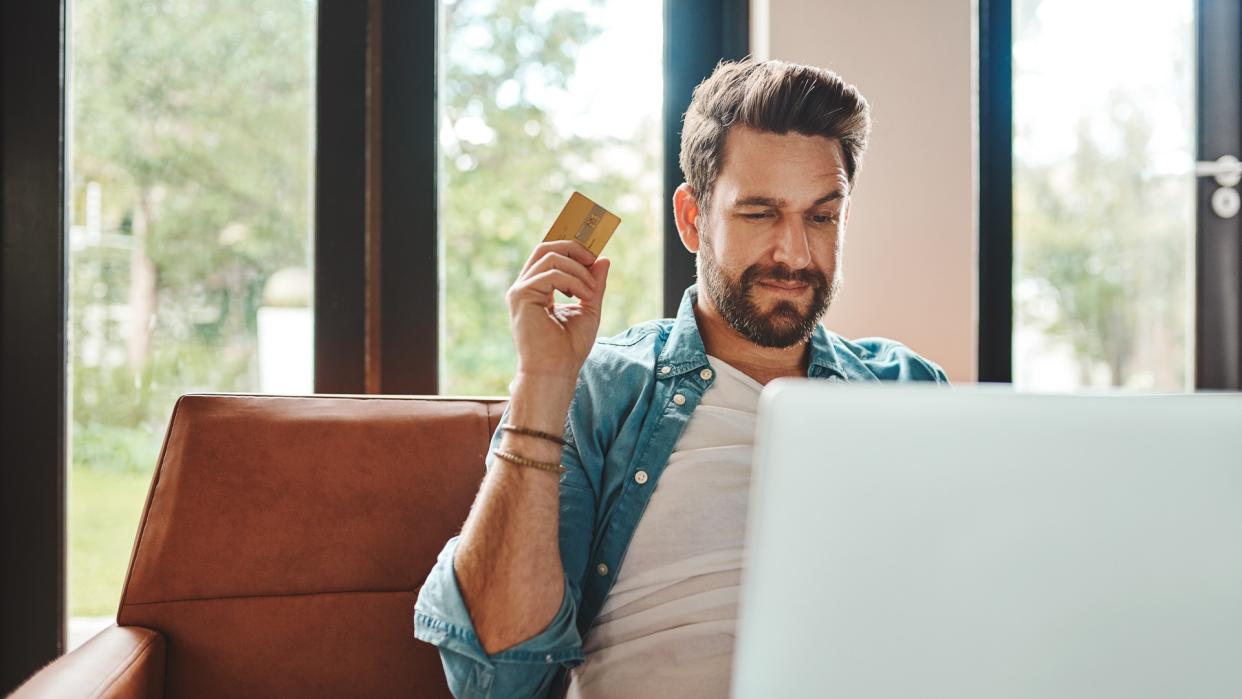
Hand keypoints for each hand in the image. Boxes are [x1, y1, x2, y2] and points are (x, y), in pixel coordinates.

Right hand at [506, 240, 610, 381]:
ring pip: (551, 257)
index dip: (570, 248)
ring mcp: (521, 291)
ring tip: (591, 291)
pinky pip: (552, 273)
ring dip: (578, 270)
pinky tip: (583, 297)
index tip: (594, 255)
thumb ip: (594, 284)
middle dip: (573, 248)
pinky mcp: (521, 296)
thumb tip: (603, 259)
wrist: (556, 371)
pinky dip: (574, 282)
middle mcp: (525, 287)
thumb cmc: (569, 347)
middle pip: (545, 247)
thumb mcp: (589, 308)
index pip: (549, 255)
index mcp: (538, 289)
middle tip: (593, 259)